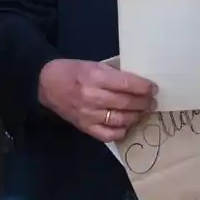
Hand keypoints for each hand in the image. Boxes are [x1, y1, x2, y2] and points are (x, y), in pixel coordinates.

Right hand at [38, 58, 156, 143]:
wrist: (46, 85)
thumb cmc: (72, 71)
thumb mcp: (94, 65)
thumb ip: (115, 74)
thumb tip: (138, 82)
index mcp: (95, 77)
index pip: (127, 84)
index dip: (144, 87)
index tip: (154, 88)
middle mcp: (93, 97)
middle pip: (127, 103)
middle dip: (144, 103)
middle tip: (152, 102)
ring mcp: (89, 115)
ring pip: (121, 119)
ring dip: (136, 116)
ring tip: (142, 112)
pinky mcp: (85, 127)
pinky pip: (108, 135)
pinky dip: (121, 131)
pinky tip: (126, 124)